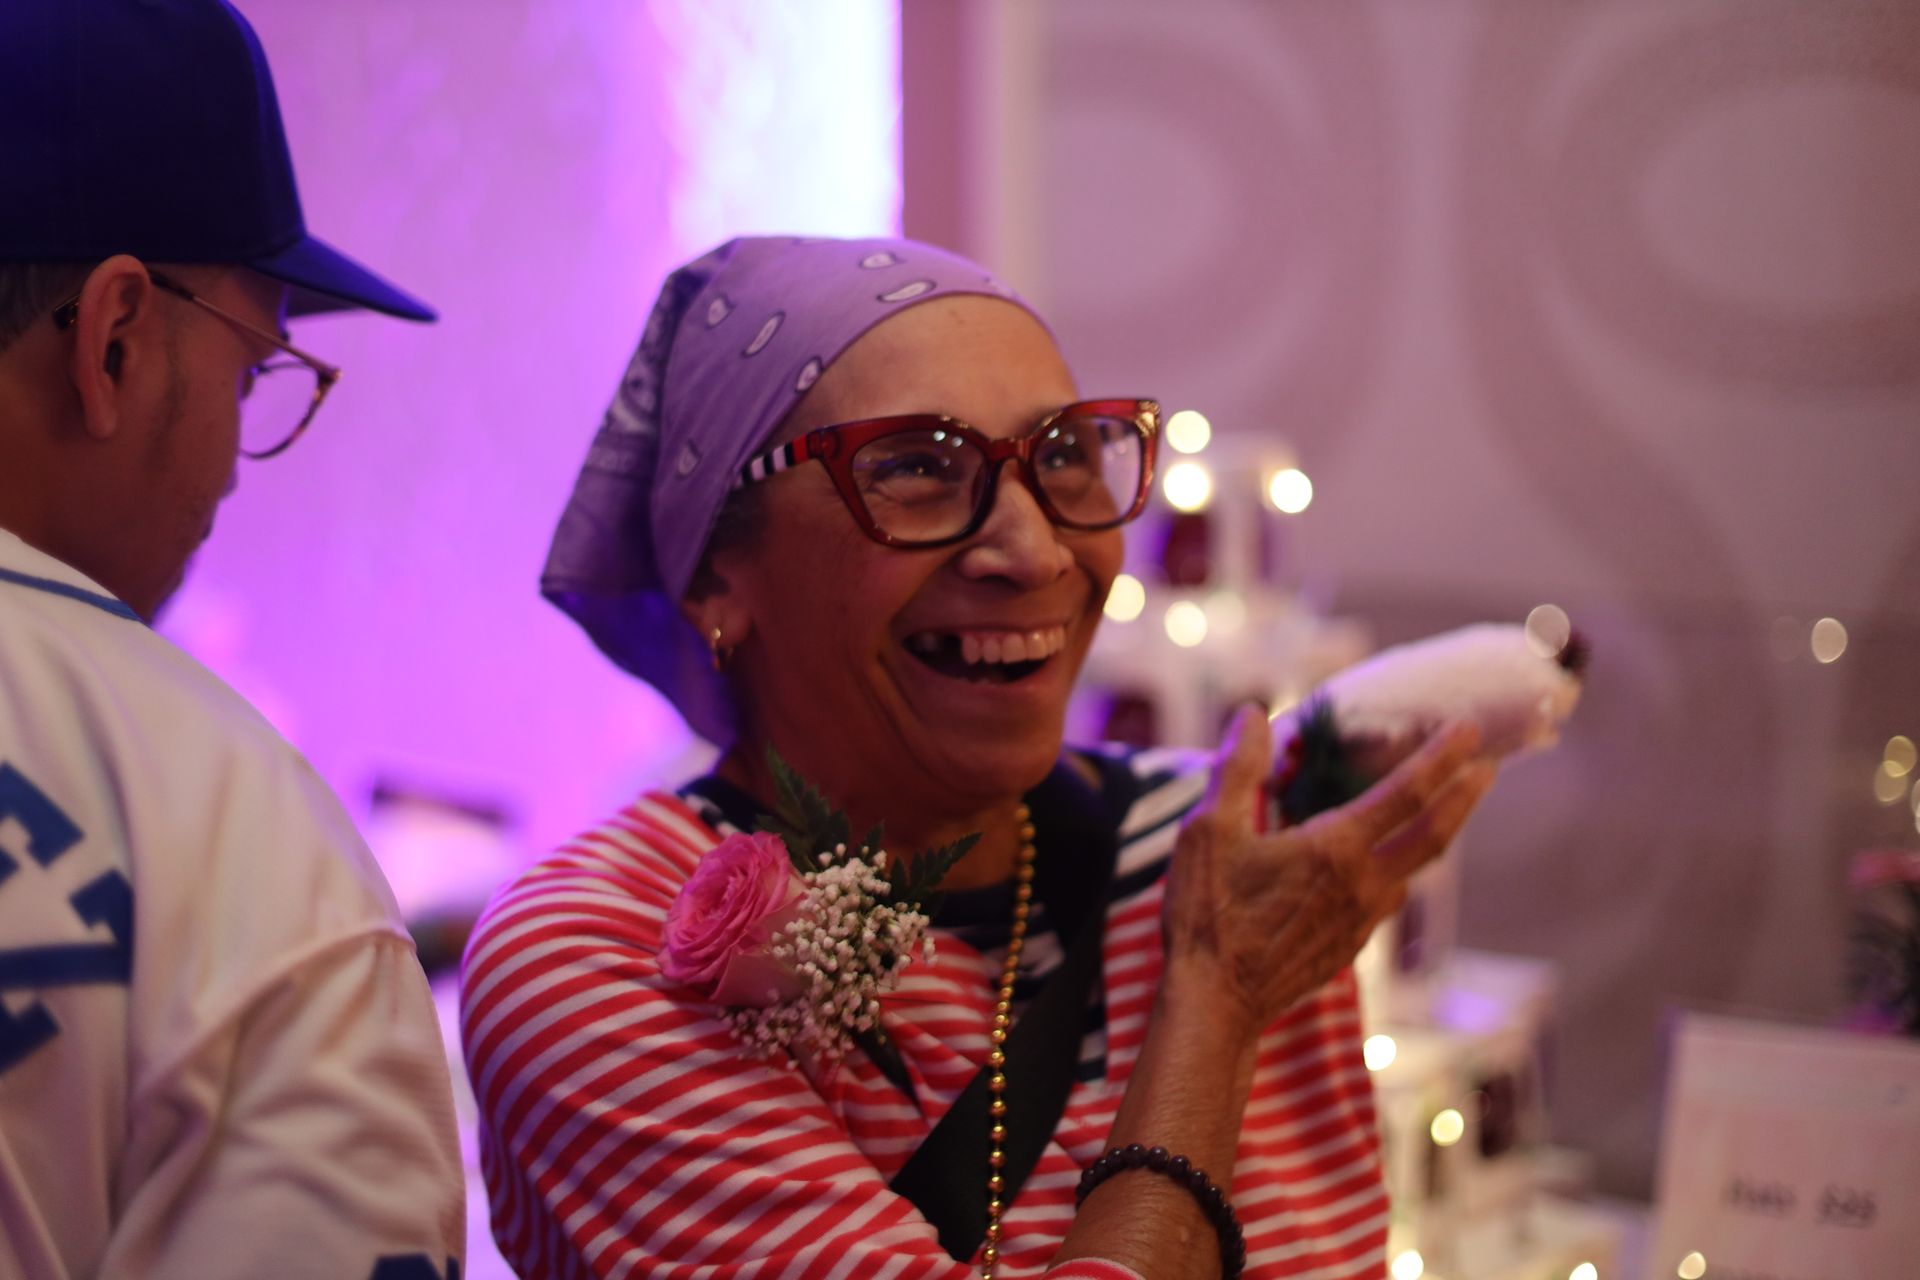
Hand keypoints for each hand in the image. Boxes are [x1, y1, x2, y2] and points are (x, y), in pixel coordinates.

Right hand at [1161, 706, 1495, 1036]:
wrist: (1216, 1003)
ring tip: (1441, 812)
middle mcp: (1363, 884)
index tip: (1471, 731)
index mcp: (1336, 849)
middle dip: (1465, 797)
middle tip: (1488, 768)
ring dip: (1435, 835)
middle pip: (1434, 835)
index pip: (1406, 793)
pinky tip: (1385, 867)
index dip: (1441, 757)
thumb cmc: (1208, 915)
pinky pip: (1387, 898)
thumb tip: (1253, 714)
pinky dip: (1401, 868)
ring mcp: (1361, 921)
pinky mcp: (1350, 947)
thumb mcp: (1208, 830)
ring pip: (1413, 870)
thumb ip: (1237, 768)